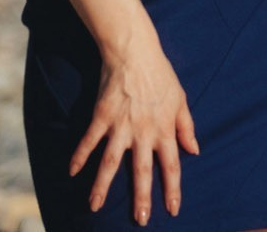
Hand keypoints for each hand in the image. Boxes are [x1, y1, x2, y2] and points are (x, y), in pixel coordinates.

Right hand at [70, 38, 197, 223]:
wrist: (135, 52)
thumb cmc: (161, 75)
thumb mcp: (181, 100)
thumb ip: (186, 127)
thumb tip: (194, 150)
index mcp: (164, 129)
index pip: (171, 165)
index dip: (172, 189)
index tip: (172, 209)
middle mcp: (143, 132)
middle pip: (142, 171)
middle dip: (141, 198)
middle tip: (139, 220)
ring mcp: (120, 126)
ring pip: (111, 162)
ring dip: (102, 186)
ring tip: (95, 206)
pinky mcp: (101, 117)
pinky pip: (89, 141)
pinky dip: (80, 156)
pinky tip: (72, 172)